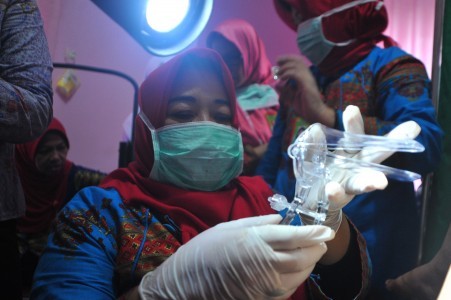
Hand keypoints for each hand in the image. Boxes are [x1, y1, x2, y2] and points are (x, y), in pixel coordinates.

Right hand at [139, 215, 334, 299]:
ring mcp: (266, 284)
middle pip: (302, 257)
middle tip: (320, 240)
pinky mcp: (263, 298)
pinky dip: (298, 278)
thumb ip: (258, 223)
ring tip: (311, 253)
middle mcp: (266, 263)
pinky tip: (297, 270)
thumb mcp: (229, 227)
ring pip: (299, 274)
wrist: (187, 283)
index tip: (326, 230)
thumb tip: (281, 219)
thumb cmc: (205, 250)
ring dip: (310, 264)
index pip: (295, 237)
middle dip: (316, 248)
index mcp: (256, 241)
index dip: (313, 233)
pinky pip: (289, 289)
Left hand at [276, 55, 334, 126]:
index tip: (278, 61)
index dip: (288, 59)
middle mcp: (308, 76)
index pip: (298, 62)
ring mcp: (308, 79)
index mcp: (305, 77)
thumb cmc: (305, 106)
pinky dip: (288, 73)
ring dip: (286, 67)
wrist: (314, 114)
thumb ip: (284, 91)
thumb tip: (276, 85)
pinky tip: (282, 78)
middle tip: (277, 62)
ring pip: (297, 66)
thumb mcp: (290, 98)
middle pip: (298, 60)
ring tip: (278, 73)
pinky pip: (297, 74)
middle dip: (286, 59)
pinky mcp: (307, 84)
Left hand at [317, 105, 420, 229]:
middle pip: (374, 154)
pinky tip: (333, 188)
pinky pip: (337, 196)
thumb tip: (315, 130)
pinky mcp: (337, 200)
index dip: (354, 122)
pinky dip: (335, 192)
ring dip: (371, 181)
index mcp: (348, 152)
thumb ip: (312, 146)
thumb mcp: (310, 158)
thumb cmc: (318, 174)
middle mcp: (354, 167)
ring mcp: (347, 184)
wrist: (312, 203)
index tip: (351, 108)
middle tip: (411, 128)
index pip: (354, 135)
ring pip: (362, 181)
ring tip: (380, 182)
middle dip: (391, 143)